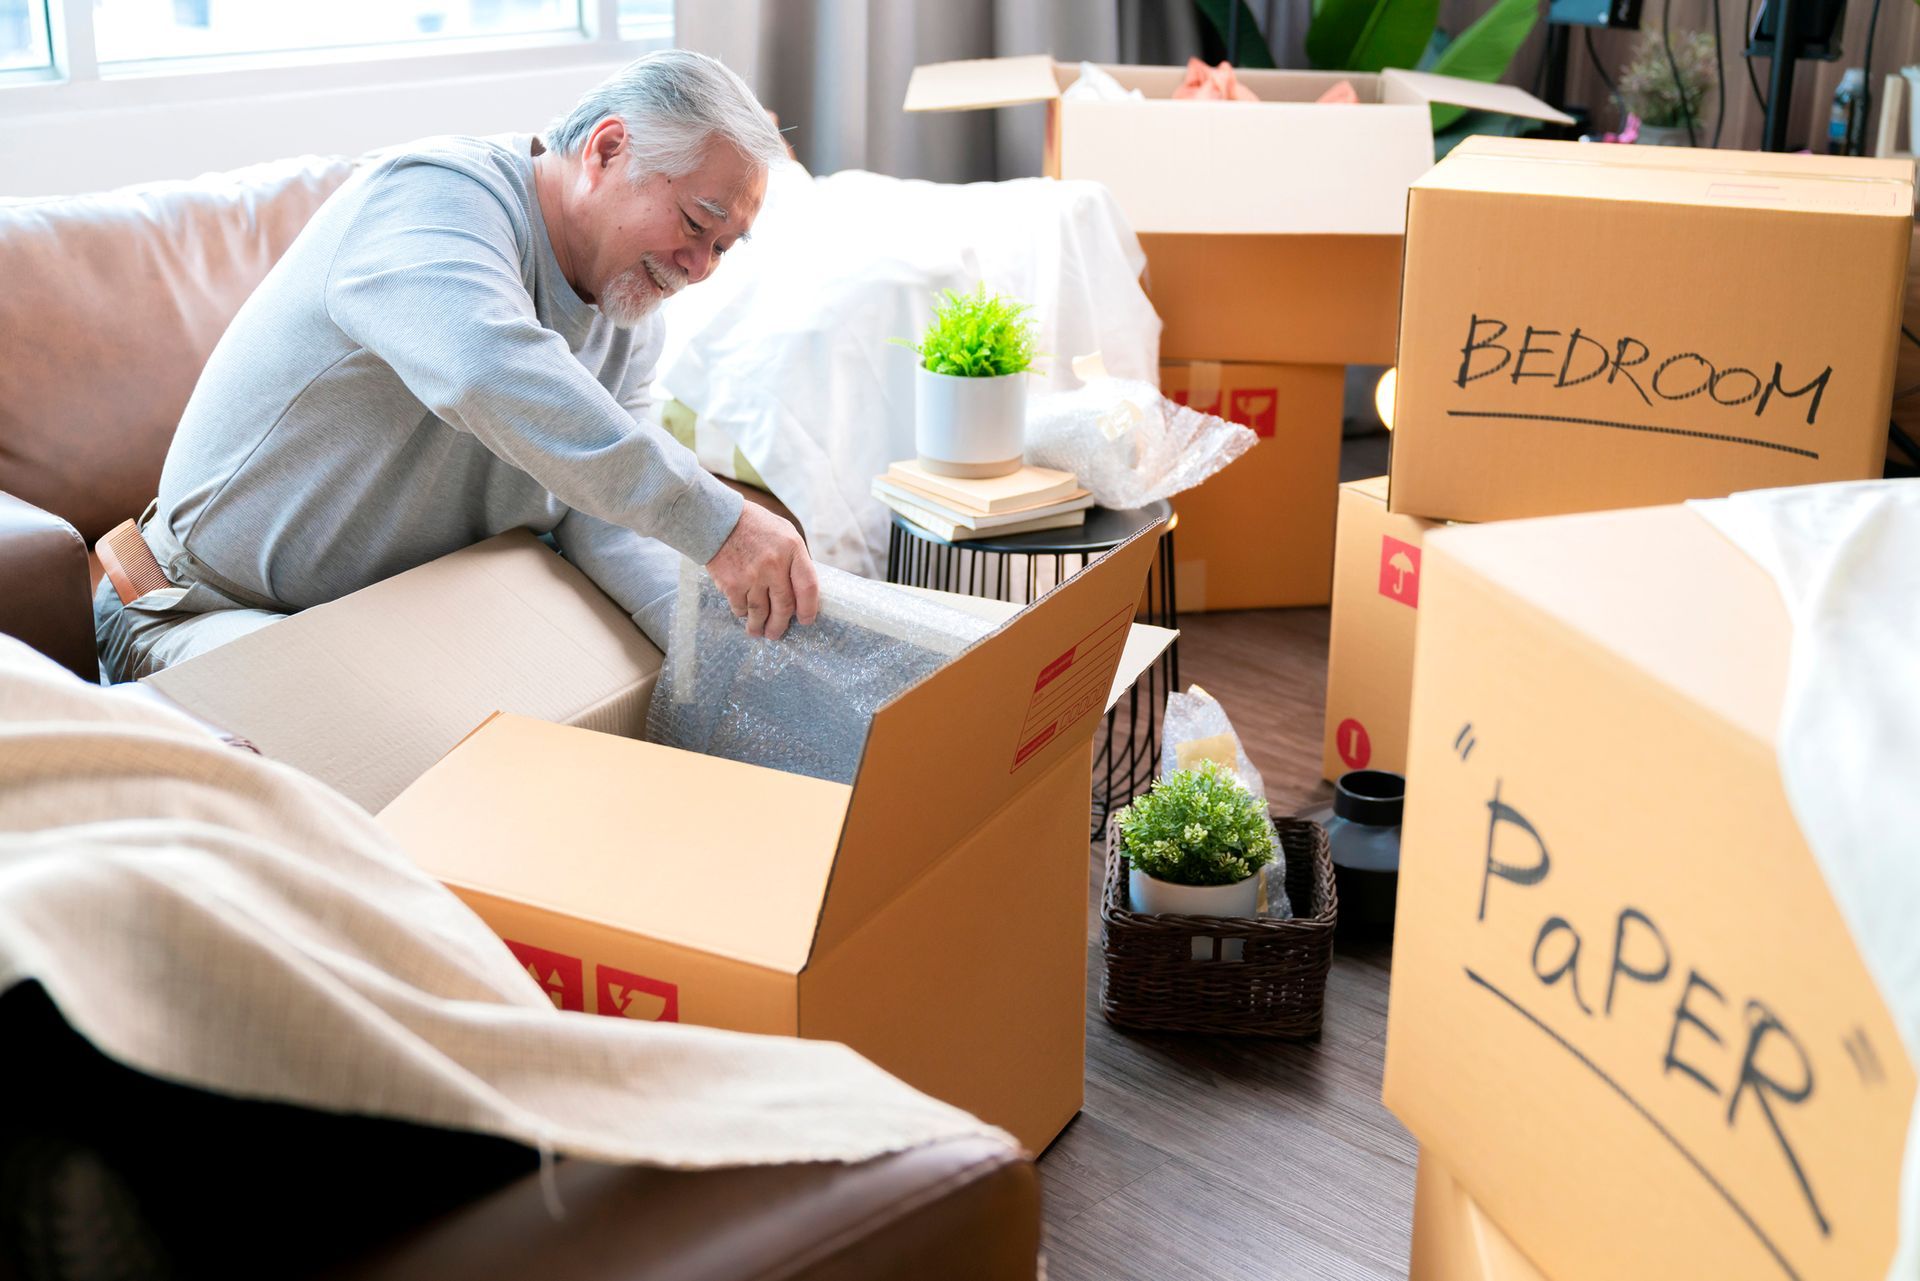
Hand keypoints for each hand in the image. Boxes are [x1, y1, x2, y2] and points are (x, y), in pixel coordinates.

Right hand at [705, 503, 818, 639]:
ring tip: (758, 632)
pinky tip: (743, 613)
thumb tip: (800, 589)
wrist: (718, 518)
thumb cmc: (754, 525)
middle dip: (781, 625)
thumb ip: (794, 558)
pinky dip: (742, 613)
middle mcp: (774, 564)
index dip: (809, 608)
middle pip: (784, 606)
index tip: (805, 620)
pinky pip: (740, 608)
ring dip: (760, 626)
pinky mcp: (732, 584)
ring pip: (761, 612)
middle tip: (776, 633)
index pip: (808, 587)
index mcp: (792, 549)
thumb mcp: (784, 532)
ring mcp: (753, 576)